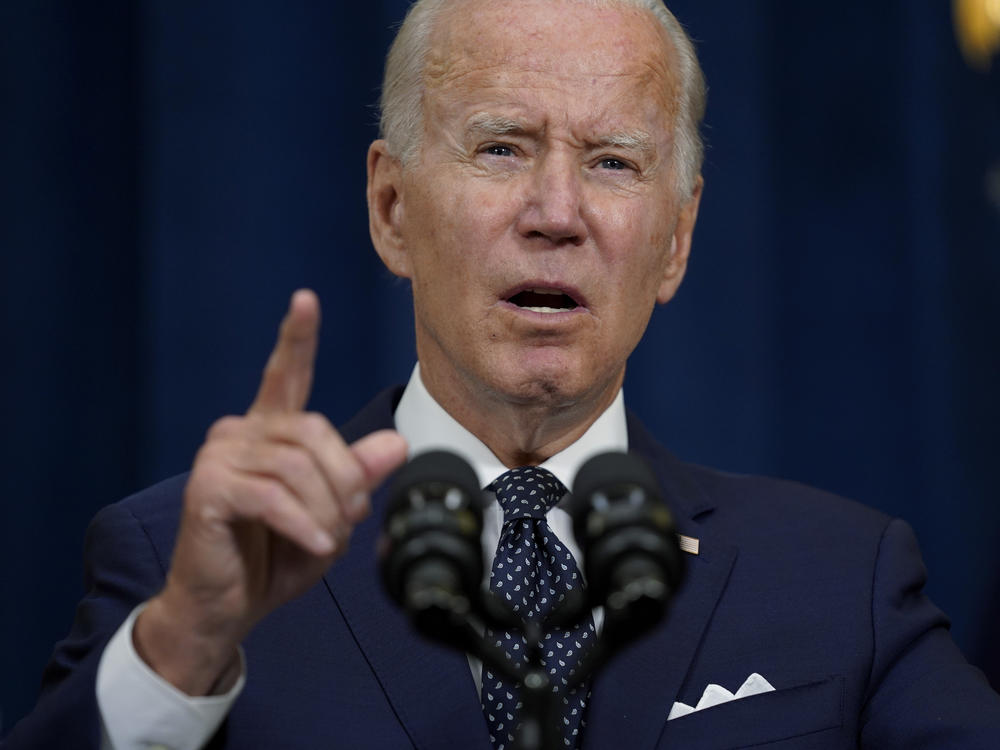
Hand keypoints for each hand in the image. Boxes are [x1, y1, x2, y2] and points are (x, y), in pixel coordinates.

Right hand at [134, 289, 407, 694]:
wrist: (226, 607)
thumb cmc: (275, 556)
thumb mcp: (331, 516)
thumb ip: (358, 477)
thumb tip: (395, 443)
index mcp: (270, 432)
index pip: (285, 374)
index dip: (297, 337)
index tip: (306, 300)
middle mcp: (240, 433)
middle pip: (315, 430)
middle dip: (346, 479)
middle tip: (349, 520)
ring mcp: (219, 457)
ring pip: (298, 466)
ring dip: (326, 511)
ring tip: (327, 541)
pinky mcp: (208, 489)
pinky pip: (272, 496)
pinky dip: (304, 525)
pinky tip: (317, 547)